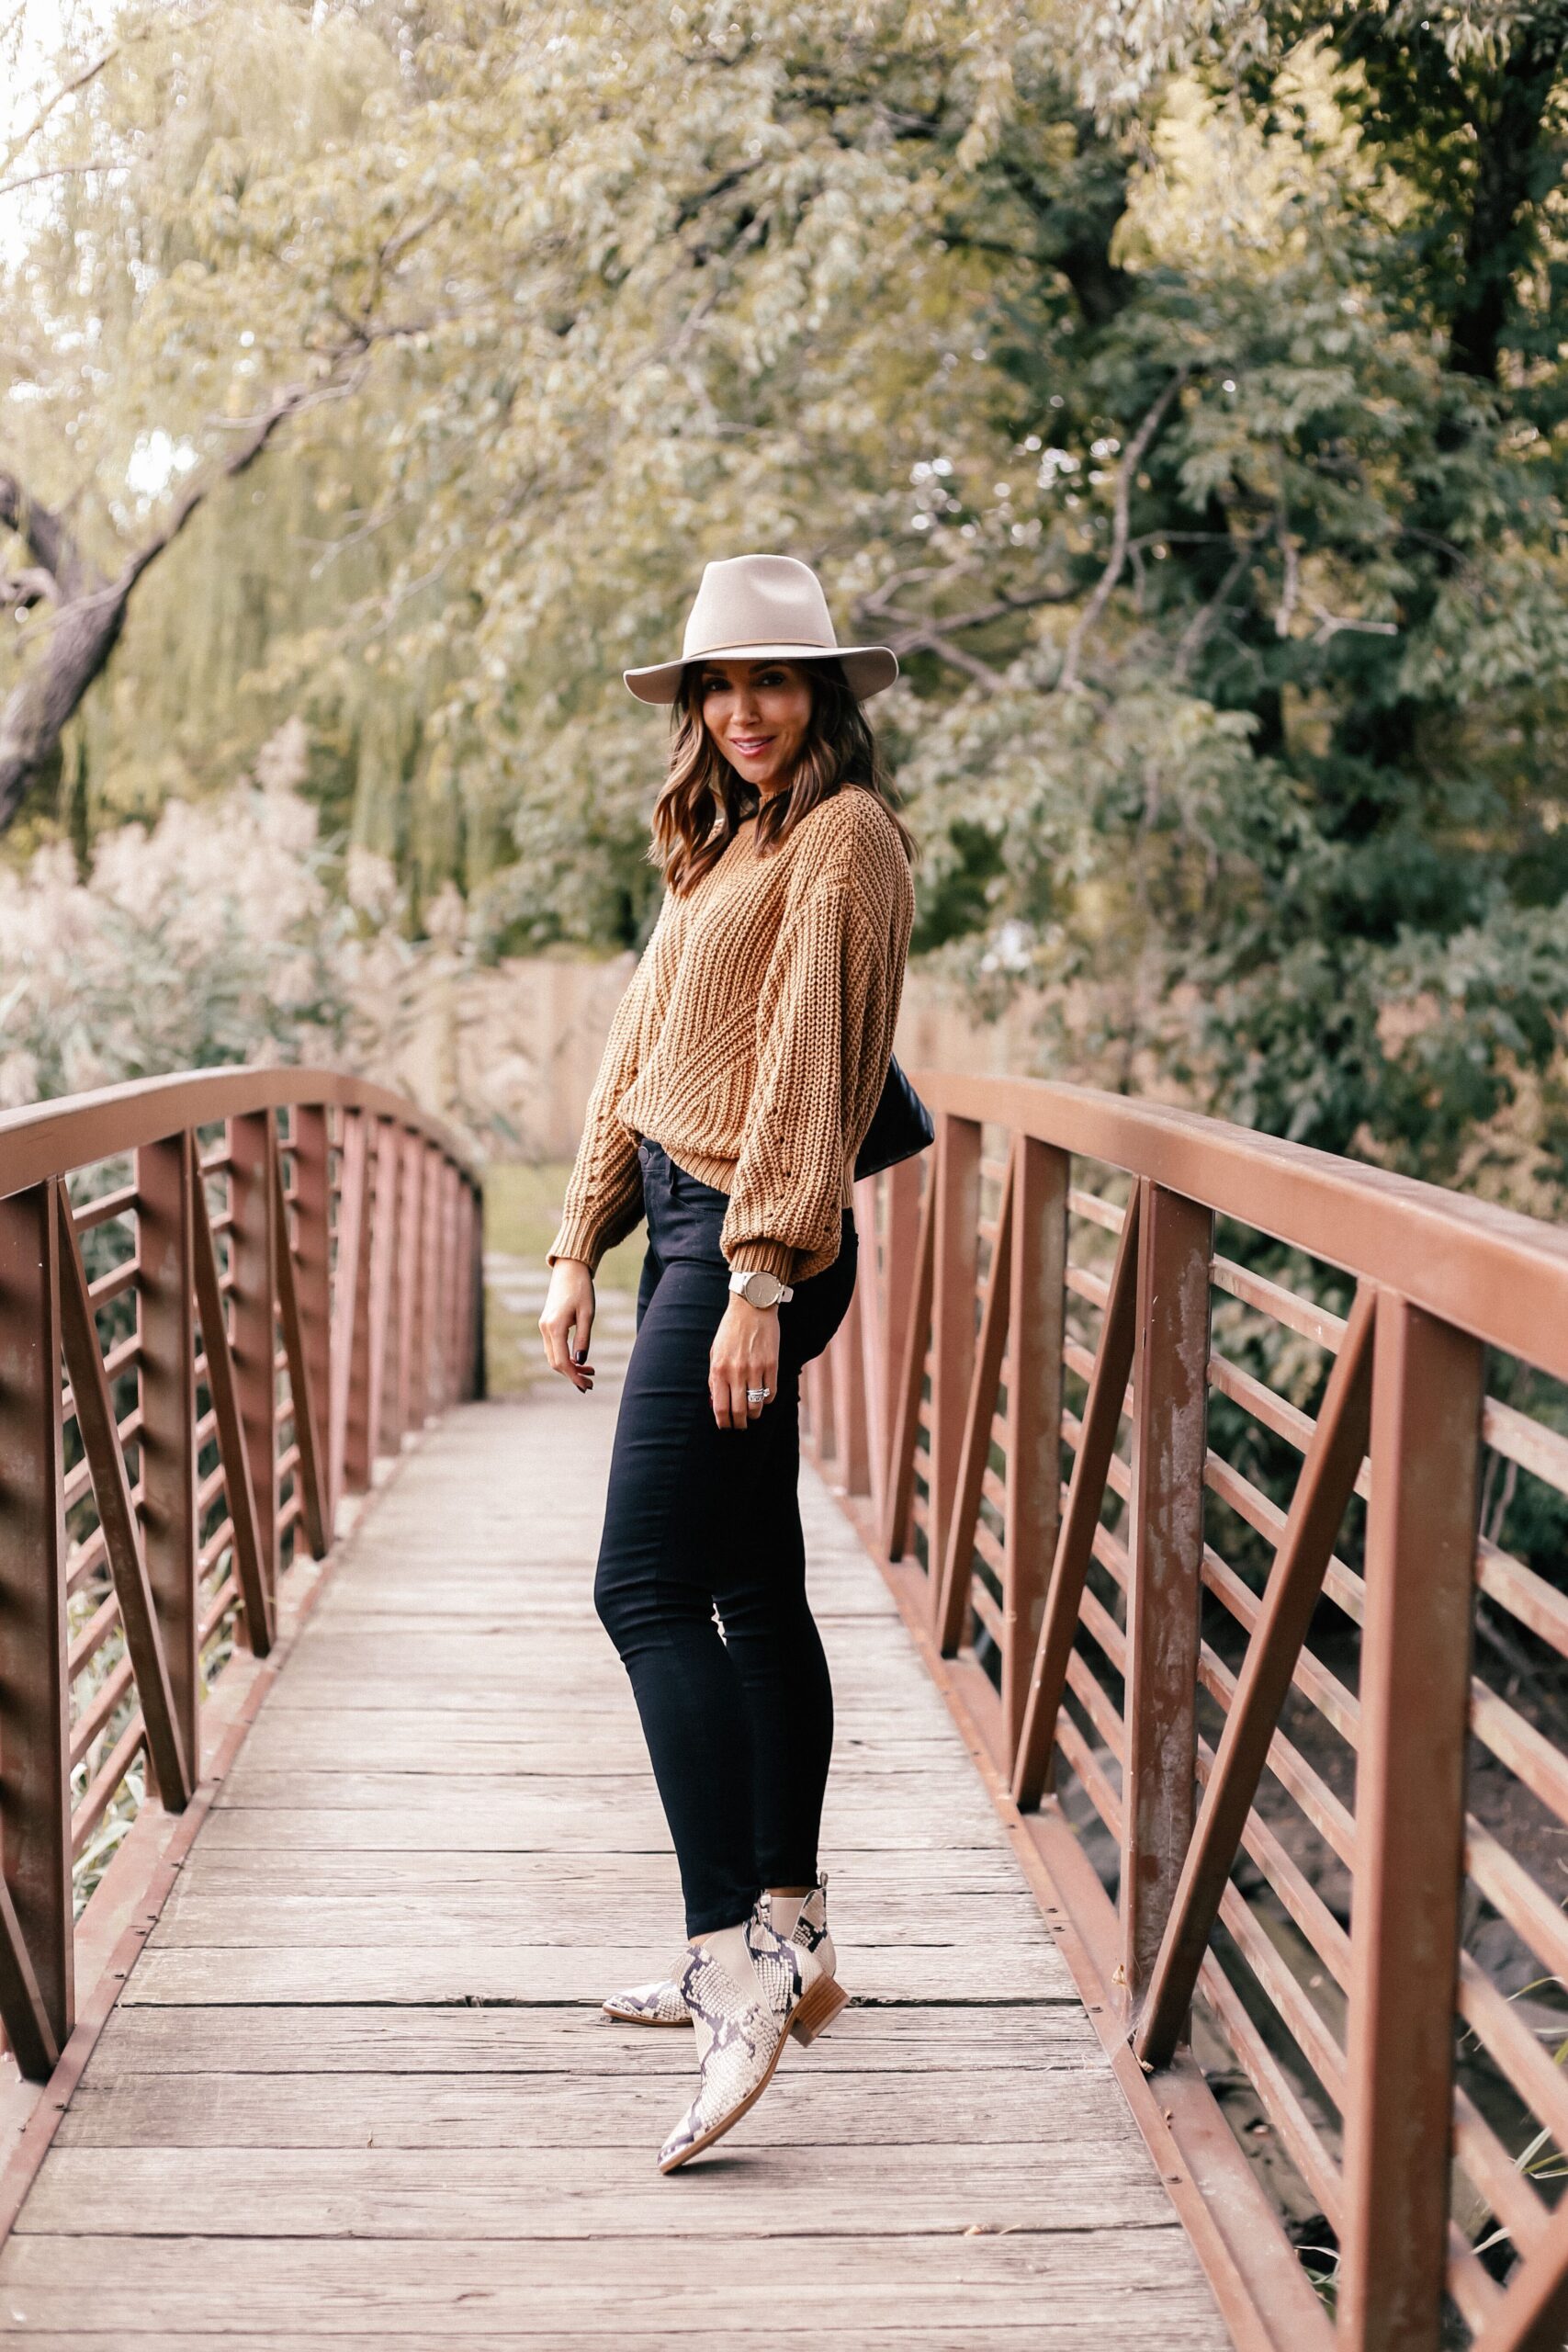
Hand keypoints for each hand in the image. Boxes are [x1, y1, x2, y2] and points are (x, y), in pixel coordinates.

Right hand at [539, 1259, 595, 1391]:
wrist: (569, 1270)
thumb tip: (580, 1362)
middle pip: (555, 1362)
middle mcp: (545, 1328)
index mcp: (555, 1327)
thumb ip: (583, 1339)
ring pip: (553, 1356)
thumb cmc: (582, 1290)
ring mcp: (544, 1326)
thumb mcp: (587, 1314)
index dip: (574, 1376)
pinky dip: (565, 1357)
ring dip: (570, 1367)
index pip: (562, 1361)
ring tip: (590, 1371)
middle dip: (572, 1375)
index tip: (588, 1386)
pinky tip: (579, 1360)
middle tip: (591, 1383)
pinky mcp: (547, 1324)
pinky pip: (554, 1347)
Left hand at [709, 1296, 780, 1429]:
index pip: (720, 1407)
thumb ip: (715, 1377)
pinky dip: (768, 1400)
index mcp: (719, 1369)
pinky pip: (771, 1392)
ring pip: (757, 1405)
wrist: (751, 1307)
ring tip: (753, 1414)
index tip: (726, 1427)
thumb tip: (716, 1402)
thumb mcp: (715, 1352)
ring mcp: (755, 1368)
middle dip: (740, 1423)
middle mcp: (736, 1372)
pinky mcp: (772, 1364)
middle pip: (739, 1411)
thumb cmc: (730, 1330)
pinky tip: (764, 1398)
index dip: (723, 1422)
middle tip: (741, 1426)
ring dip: (755, 1414)